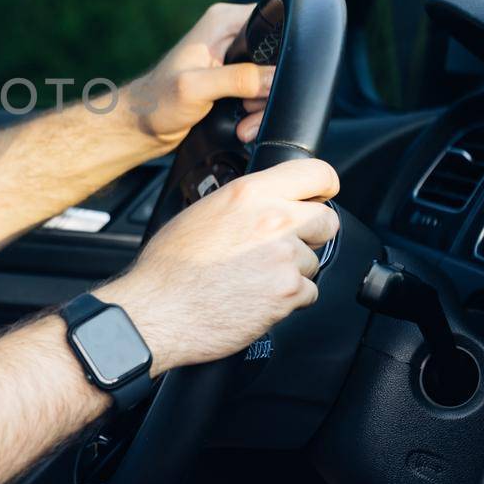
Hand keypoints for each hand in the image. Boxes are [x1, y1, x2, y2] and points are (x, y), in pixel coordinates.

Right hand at [95, 158, 339, 372]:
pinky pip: (308, 293)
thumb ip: (242, 204)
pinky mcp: (289, 292)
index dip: (322, 186)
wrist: (158, 310)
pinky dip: (288, 300)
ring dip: (292, 272)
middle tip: (283, 247)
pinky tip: (256, 299)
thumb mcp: (201, 213)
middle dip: (311, 235)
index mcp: (248, 193)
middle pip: (326, 220)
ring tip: (253, 280)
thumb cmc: (169, 268)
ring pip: (313, 261)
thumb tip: (262, 206)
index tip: (320, 196)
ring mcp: (284, 257)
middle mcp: (272, 220)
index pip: (315, 173)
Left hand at [124, 2, 272, 147]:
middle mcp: (231, 34)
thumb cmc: (157, 102)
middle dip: (271, 89)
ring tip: (245, 125)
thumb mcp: (196, 88)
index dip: (283, 51)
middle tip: (250, 110)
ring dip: (263, 106)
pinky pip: (262, 93)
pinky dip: (257, 112)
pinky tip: (244, 126)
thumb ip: (237, 80)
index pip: (273, 23)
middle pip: (278, 56)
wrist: (143, 127)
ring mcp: (234, 58)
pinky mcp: (235, 79)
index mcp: (223, 21)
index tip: (273, 80)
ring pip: (273, 79)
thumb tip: (275, 78)